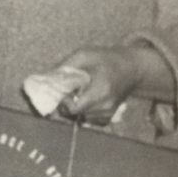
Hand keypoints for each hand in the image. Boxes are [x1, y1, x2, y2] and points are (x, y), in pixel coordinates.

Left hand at [55, 44, 175, 124]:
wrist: (132, 68)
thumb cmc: (107, 58)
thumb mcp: (85, 54)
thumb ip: (65, 66)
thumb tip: (45, 78)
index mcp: (100, 90)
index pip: (74, 109)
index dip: (64, 103)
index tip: (64, 92)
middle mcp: (106, 106)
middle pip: (76, 115)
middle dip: (68, 105)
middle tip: (71, 92)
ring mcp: (110, 113)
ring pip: (82, 119)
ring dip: (77, 110)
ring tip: (81, 94)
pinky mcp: (111, 117)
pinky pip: (91, 121)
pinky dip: (85, 113)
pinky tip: (88, 100)